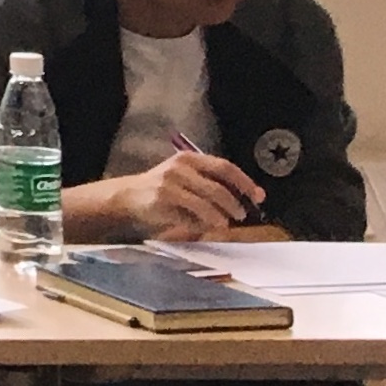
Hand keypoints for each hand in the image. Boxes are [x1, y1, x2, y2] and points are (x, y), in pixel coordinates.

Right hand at [68, 153, 264, 242]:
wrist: (127, 197)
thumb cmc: (161, 190)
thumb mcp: (185, 179)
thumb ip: (209, 185)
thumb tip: (242, 201)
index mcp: (189, 159)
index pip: (225, 167)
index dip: (244, 182)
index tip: (258, 196)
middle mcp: (180, 167)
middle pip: (218, 185)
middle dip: (234, 202)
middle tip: (242, 215)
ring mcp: (170, 182)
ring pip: (208, 200)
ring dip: (221, 214)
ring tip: (225, 223)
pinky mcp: (163, 198)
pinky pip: (192, 212)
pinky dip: (204, 221)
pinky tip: (208, 226)